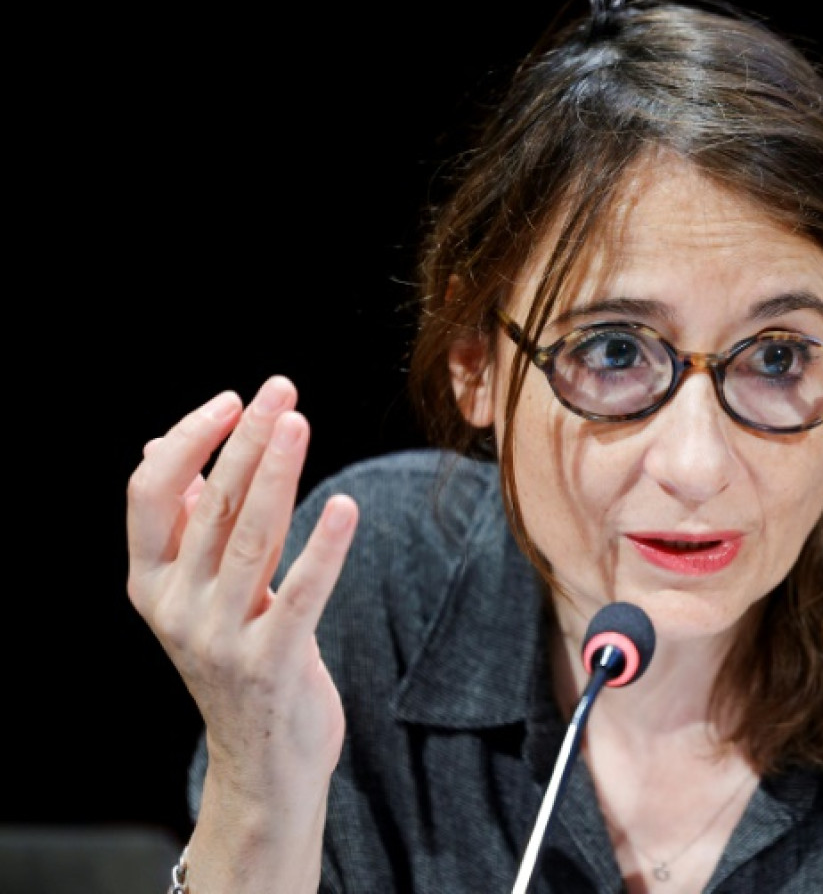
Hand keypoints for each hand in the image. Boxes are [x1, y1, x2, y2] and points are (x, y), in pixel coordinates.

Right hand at [126, 376, 356, 801]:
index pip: (150, 494)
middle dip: (246, 439)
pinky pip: (301, 594)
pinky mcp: (272, 663)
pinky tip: (346, 508)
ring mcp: (220, 638)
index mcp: (150, 582)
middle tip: (281, 388)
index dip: (188, 440)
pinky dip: (325, 548)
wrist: (263, 761)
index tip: (233, 400)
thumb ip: (185, 525)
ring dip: (276, 474)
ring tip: (298, 422)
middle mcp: (176, 607)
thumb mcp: (196, 593)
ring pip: (250, 538)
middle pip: (210, 504)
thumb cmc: (237, 658)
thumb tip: (165, 443)